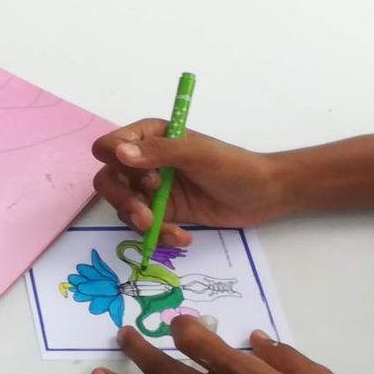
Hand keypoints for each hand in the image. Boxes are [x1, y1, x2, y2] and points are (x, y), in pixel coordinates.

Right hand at [91, 120, 295, 246]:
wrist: (264, 196)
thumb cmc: (235, 167)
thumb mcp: (199, 155)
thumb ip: (161, 152)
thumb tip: (120, 154)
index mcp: (150, 137)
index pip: (110, 146)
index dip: (119, 164)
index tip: (148, 178)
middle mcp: (144, 161)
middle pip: (108, 180)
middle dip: (123, 201)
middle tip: (145, 216)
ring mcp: (151, 188)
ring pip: (122, 206)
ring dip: (140, 221)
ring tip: (168, 231)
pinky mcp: (161, 211)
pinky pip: (143, 225)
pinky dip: (158, 234)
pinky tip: (182, 236)